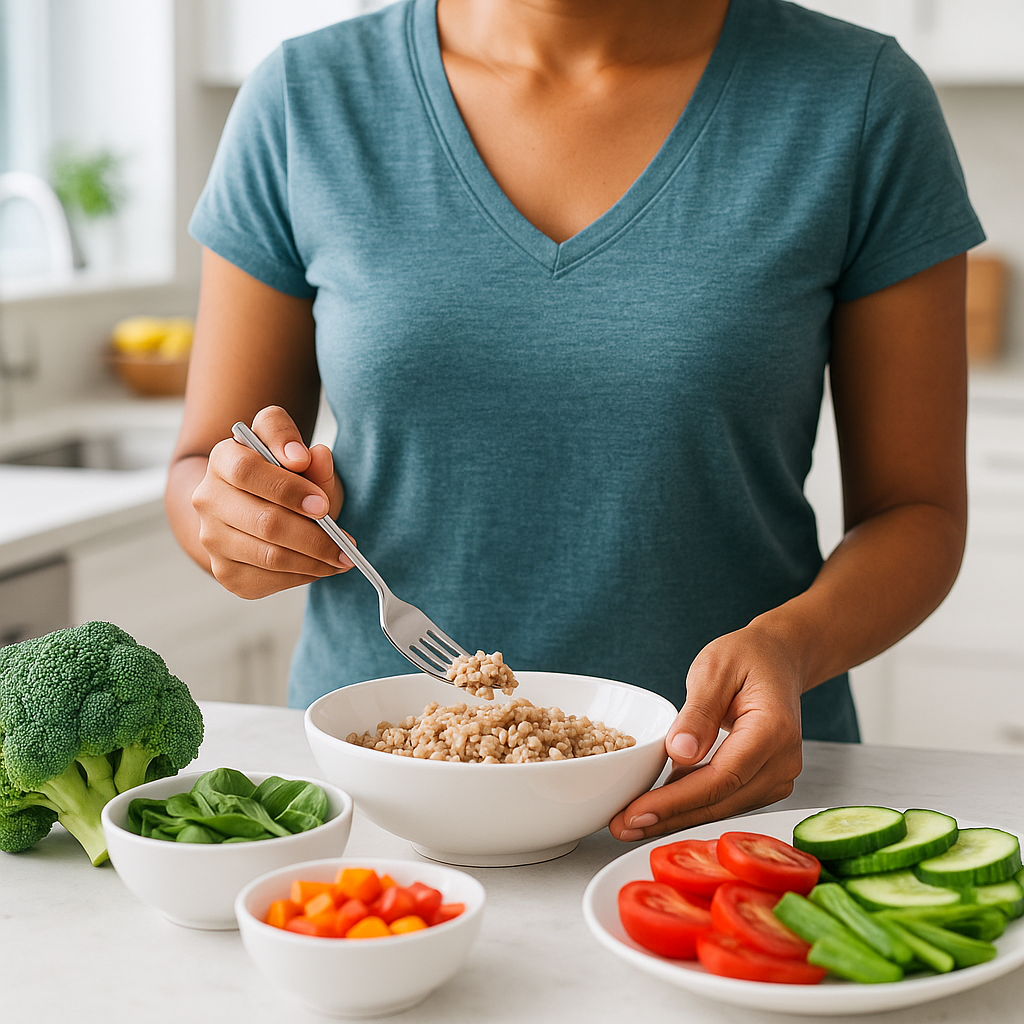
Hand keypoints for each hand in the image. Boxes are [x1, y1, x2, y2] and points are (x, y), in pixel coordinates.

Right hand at [190, 405, 351, 598]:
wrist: (256, 507)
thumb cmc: (283, 477)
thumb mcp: (295, 454)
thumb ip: (305, 451)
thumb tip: (318, 456)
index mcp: (223, 459)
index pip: (246, 471)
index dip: (288, 489)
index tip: (322, 504)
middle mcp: (208, 499)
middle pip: (264, 523)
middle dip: (313, 535)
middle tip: (345, 541)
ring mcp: (213, 539)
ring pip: (270, 556)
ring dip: (315, 560)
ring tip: (343, 556)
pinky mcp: (226, 572)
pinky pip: (271, 579)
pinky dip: (303, 575)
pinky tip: (321, 566)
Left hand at [608, 622, 804, 841]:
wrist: (777, 660)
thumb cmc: (746, 657)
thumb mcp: (715, 669)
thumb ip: (698, 712)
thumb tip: (680, 754)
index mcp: (773, 730)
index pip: (720, 778)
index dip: (676, 801)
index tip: (637, 811)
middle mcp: (783, 761)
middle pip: (720, 802)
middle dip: (667, 818)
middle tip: (620, 827)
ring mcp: (778, 776)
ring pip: (721, 807)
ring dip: (676, 817)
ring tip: (630, 822)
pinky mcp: (766, 782)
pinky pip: (725, 800)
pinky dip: (691, 805)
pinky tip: (658, 807)